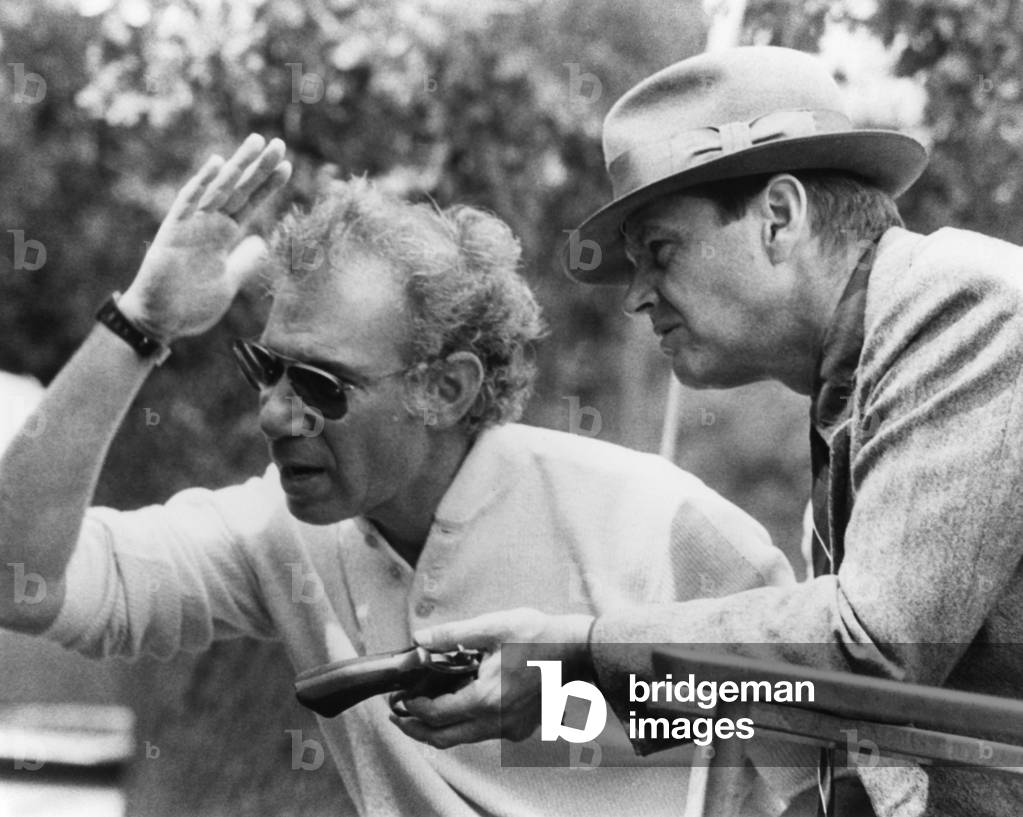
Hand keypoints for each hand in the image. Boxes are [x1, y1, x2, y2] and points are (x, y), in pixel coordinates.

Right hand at [118, 134, 290, 342]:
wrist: (160, 321)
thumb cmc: (190, 303)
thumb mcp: (228, 281)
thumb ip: (244, 262)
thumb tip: (261, 244)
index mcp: (223, 236)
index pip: (250, 205)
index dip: (267, 186)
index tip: (287, 167)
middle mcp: (209, 225)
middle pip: (238, 190)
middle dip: (258, 167)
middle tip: (278, 144)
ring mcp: (191, 226)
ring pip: (218, 189)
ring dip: (238, 165)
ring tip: (258, 143)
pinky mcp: (173, 232)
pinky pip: (188, 202)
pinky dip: (202, 182)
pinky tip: (218, 162)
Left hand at [388, 608, 592, 747]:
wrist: (580, 651)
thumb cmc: (539, 635)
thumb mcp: (493, 626)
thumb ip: (452, 634)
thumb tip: (421, 639)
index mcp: (487, 698)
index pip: (437, 715)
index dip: (412, 709)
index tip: (398, 699)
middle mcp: (497, 721)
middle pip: (446, 738)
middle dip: (417, 730)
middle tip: (397, 718)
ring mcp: (511, 728)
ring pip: (465, 738)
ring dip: (440, 728)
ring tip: (420, 712)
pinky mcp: (520, 728)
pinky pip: (484, 733)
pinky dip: (464, 724)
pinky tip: (458, 704)